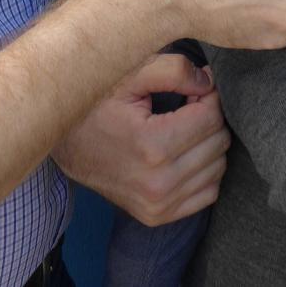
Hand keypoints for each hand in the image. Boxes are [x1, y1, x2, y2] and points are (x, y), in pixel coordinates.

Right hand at [52, 54, 229, 224]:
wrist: (67, 144)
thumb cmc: (98, 103)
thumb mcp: (130, 75)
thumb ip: (173, 70)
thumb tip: (208, 82)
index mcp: (152, 146)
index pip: (211, 117)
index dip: (208, 93)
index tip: (194, 83)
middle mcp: (158, 183)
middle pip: (218, 142)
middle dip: (210, 115)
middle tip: (188, 101)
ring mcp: (158, 205)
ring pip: (218, 167)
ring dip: (208, 141)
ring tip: (183, 124)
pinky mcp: (157, 216)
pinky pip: (208, 192)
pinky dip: (204, 169)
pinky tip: (184, 150)